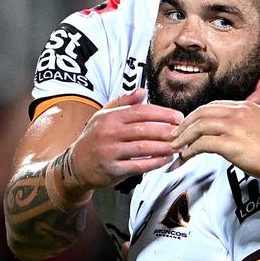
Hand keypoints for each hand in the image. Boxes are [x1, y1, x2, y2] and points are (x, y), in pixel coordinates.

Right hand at [68, 89, 182, 190]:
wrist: (76, 164)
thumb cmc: (94, 138)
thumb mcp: (103, 115)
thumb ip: (123, 102)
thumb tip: (141, 91)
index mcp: (110, 117)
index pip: (141, 112)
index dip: (162, 114)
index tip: (178, 117)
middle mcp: (109, 133)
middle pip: (144, 129)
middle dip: (167, 131)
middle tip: (183, 133)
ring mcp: (110, 151)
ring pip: (143, 148)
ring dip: (164, 147)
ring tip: (179, 146)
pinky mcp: (112, 169)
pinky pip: (138, 165)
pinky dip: (154, 162)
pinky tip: (166, 159)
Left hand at [171, 101, 259, 180]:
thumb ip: (254, 119)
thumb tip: (247, 124)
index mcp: (245, 107)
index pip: (213, 106)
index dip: (197, 116)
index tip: (188, 125)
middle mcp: (238, 113)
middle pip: (201, 113)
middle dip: (184, 124)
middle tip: (175, 135)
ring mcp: (234, 127)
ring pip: (199, 126)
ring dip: (183, 137)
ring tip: (175, 147)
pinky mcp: (232, 144)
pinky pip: (203, 144)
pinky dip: (190, 150)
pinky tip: (186, 156)